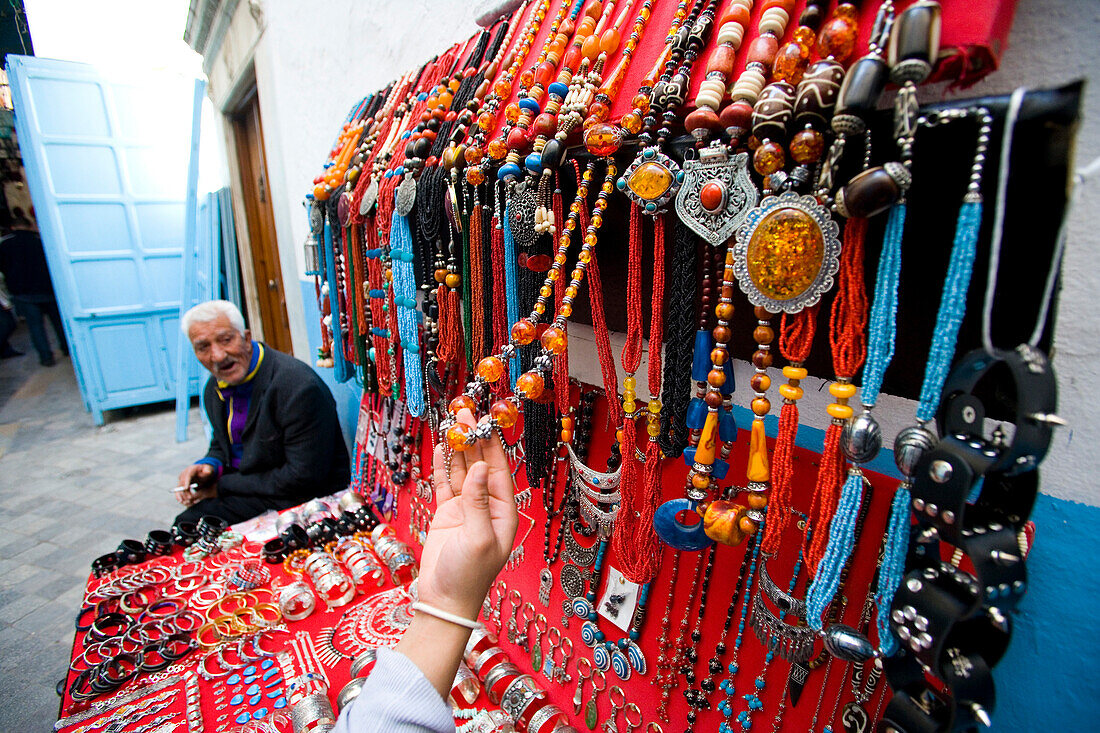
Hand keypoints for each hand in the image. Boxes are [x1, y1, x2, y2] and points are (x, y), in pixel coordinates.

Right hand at [176, 464, 215, 506]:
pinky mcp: (181, 483)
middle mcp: (184, 473)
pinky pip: (178, 490)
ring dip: (181, 494)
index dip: (186, 482)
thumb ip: (208, 470)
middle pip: (182, 482)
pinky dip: (178, 495)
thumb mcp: (208, 469)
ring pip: (179, 487)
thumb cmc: (206, 471)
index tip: (186, 488)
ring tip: (186, 501)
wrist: (202, 472)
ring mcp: (182, 478)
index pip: (188, 475)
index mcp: (191, 469)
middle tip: (189, 498)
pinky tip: (180, 500)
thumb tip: (207, 472)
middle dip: (184, 490)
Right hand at [418, 408, 517, 620]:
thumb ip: (478, 501)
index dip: (492, 444)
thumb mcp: (479, 537)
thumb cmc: (470, 576)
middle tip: (464, 412)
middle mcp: (487, 505)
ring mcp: (466, 508)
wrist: (444, 601)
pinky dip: (442, 465)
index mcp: (504, 511)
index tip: (486, 420)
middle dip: (474, 439)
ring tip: (452, 422)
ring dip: (457, 448)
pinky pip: (445, 483)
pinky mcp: (447, 513)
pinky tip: (441, 446)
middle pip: (480, 464)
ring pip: (462, 470)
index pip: (500, 469)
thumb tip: (481, 467)